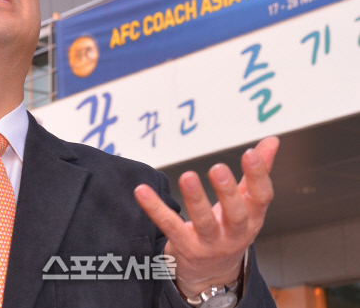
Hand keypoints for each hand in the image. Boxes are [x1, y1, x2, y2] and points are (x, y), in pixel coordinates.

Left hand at [134, 136, 278, 299]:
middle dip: (227, 192)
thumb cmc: (231, 228)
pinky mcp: (185, 248)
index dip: (258, 176)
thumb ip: (258, 171)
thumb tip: (272, 141)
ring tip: (187, 176)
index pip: (261, 197)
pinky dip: (155, 208)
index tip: (250, 153)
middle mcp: (234, 234)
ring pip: (204, 223)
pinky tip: (142, 191)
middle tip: (218, 168)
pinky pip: (170, 227)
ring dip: (195, 200)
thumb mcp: (248, 202)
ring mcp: (210, 244)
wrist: (212, 275)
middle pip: (235, 215)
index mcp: (252, 218)